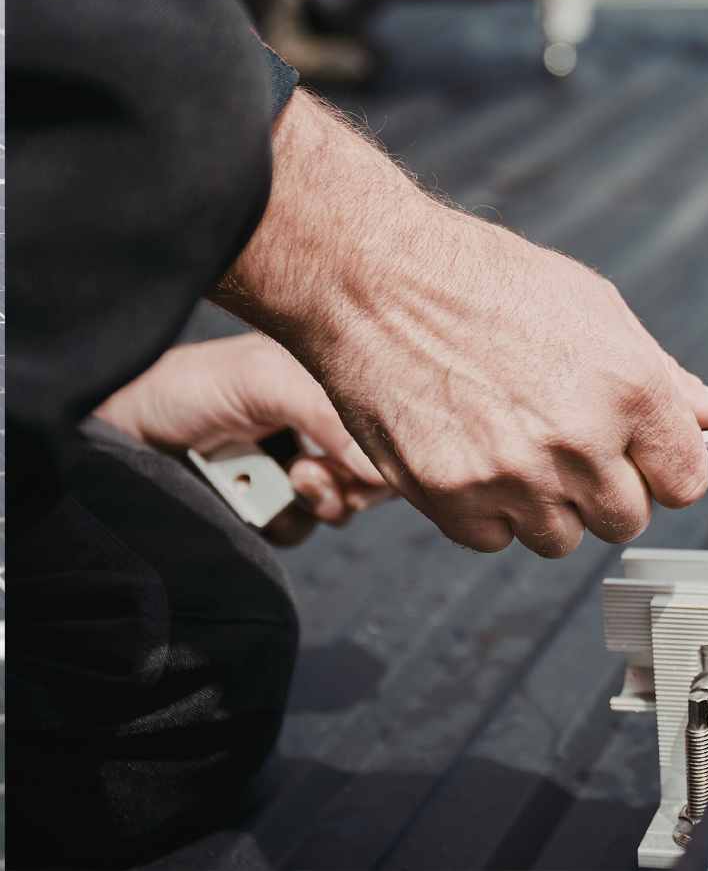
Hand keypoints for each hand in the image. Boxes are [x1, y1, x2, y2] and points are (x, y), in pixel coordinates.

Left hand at [95, 333, 391, 545]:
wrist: (118, 434)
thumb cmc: (187, 388)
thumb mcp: (263, 380)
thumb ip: (329, 414)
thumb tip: (384, 467)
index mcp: (326, 382)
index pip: (387, 420)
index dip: (386, 448)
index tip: (365, 462)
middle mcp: (317, 424)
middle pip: (375, 468)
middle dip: (350, 479)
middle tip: (306, 472)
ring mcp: (293, 467)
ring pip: (343, 503)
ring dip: (318, 500)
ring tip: (284, 480)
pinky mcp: (266, 507)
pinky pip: (301, 529)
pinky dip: (283, 522)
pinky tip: (253, 499)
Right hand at [216, 92, 707, 557]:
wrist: (377, 279)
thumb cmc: (488, 284)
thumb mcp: (598, 312)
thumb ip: (668, 380)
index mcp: (631, 388)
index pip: (687, 482)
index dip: (663, 468)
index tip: (642, 455)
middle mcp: (580, 438)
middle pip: (626, 519)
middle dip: (604, 488)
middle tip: (565, 439)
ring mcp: (514, 475)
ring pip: (561, 539)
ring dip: (544, 504)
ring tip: (512, 439)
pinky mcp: (453, 499)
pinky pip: (496, 540)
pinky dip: (486, 510)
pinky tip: (472, 452)